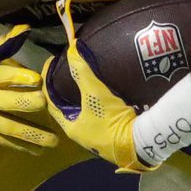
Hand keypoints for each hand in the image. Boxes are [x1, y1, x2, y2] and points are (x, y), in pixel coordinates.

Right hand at [0, 33, 57, 150]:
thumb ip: (0, 43)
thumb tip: (25, 30)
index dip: (16, 76)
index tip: (37, 78)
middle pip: (4, 103)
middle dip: (26, 104)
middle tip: (46, 104)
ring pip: (6, 127)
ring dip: (31, 135)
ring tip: (53, 141)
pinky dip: (19, 146)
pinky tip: (38, 149)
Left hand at [41, 0, 150, 171]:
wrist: (142, 143)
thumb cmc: (111, 121)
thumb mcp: (95, 94)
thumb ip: (82, 72)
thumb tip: (72, 48)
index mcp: (71, 127)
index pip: (52, 103)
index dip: (48, 83)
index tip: (52, 65)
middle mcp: (82, 135)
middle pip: (68, 108)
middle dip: (67, 91)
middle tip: (69, 71)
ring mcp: (99, 137)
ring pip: (86, 113)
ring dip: (85, 97)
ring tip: (88, 79)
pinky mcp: (115, 136)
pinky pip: (101, 116)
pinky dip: (100, 103)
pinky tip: (107, 93)